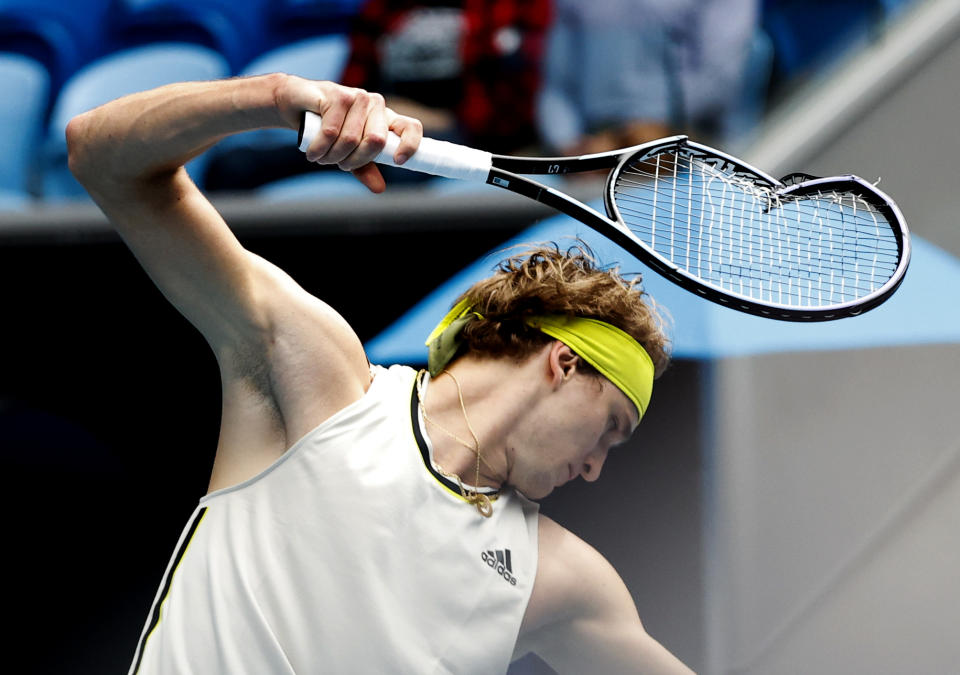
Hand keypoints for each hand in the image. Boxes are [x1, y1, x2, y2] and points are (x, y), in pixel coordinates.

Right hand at [276, 76, 423, 192]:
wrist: (293, 106)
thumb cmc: (324, 128)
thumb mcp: (347, 153)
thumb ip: (364, 168)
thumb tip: (380, 188)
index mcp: (384, 119)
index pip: (411, 127)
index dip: (410, 145)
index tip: (399, 162)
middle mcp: (375, 105)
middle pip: (377, 141)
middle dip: (353, 161)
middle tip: (337, 162)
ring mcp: (356, 97)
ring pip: (351, 140)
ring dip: (331, 157)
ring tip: (320, 155)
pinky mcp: (336, 94)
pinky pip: (331, 132)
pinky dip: (319, 148)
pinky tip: (311, 150)